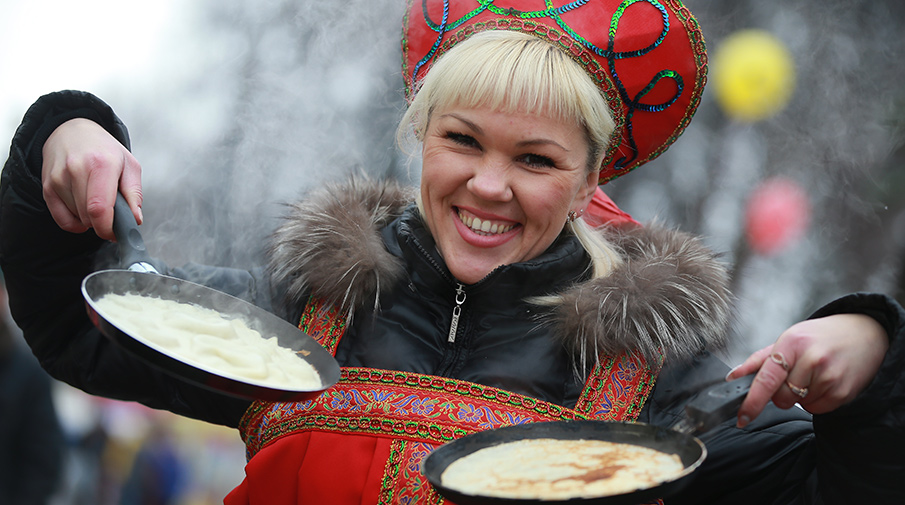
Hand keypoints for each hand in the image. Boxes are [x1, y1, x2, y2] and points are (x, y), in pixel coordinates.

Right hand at [41, 118, 142, 240]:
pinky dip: (74, 222)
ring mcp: (58, 178)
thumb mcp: (129, 165)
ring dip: (89, 218)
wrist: (72, 132)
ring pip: (77, 218)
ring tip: (95, 198)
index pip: (100, 208)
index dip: (108, 229)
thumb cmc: (104, 150)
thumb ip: (134, 194)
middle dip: (103, 222)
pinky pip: (61, 219)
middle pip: (88, 216)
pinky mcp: (47, 186)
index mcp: (101, 164)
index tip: (116, 233)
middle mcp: (76, 169)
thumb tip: (135, 220)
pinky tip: (82, 210)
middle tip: (111, 212)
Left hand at [727, 313, 888, 426]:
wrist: (865, 334)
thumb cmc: (820, 337)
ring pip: (798, 405)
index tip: (742, 417)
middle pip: (780, 397)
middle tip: (795, 376)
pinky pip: (817, 409)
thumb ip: (759, 360)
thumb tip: (733, 376)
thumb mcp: (789, 339)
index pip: (766, 379)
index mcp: (791, 343)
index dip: (752, 401)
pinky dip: (816, 401)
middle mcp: (811, 359)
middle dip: (781, 393)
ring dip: (801, 396)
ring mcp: (829, 377)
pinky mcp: (843, 392)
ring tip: (815, 374)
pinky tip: (825, 382)